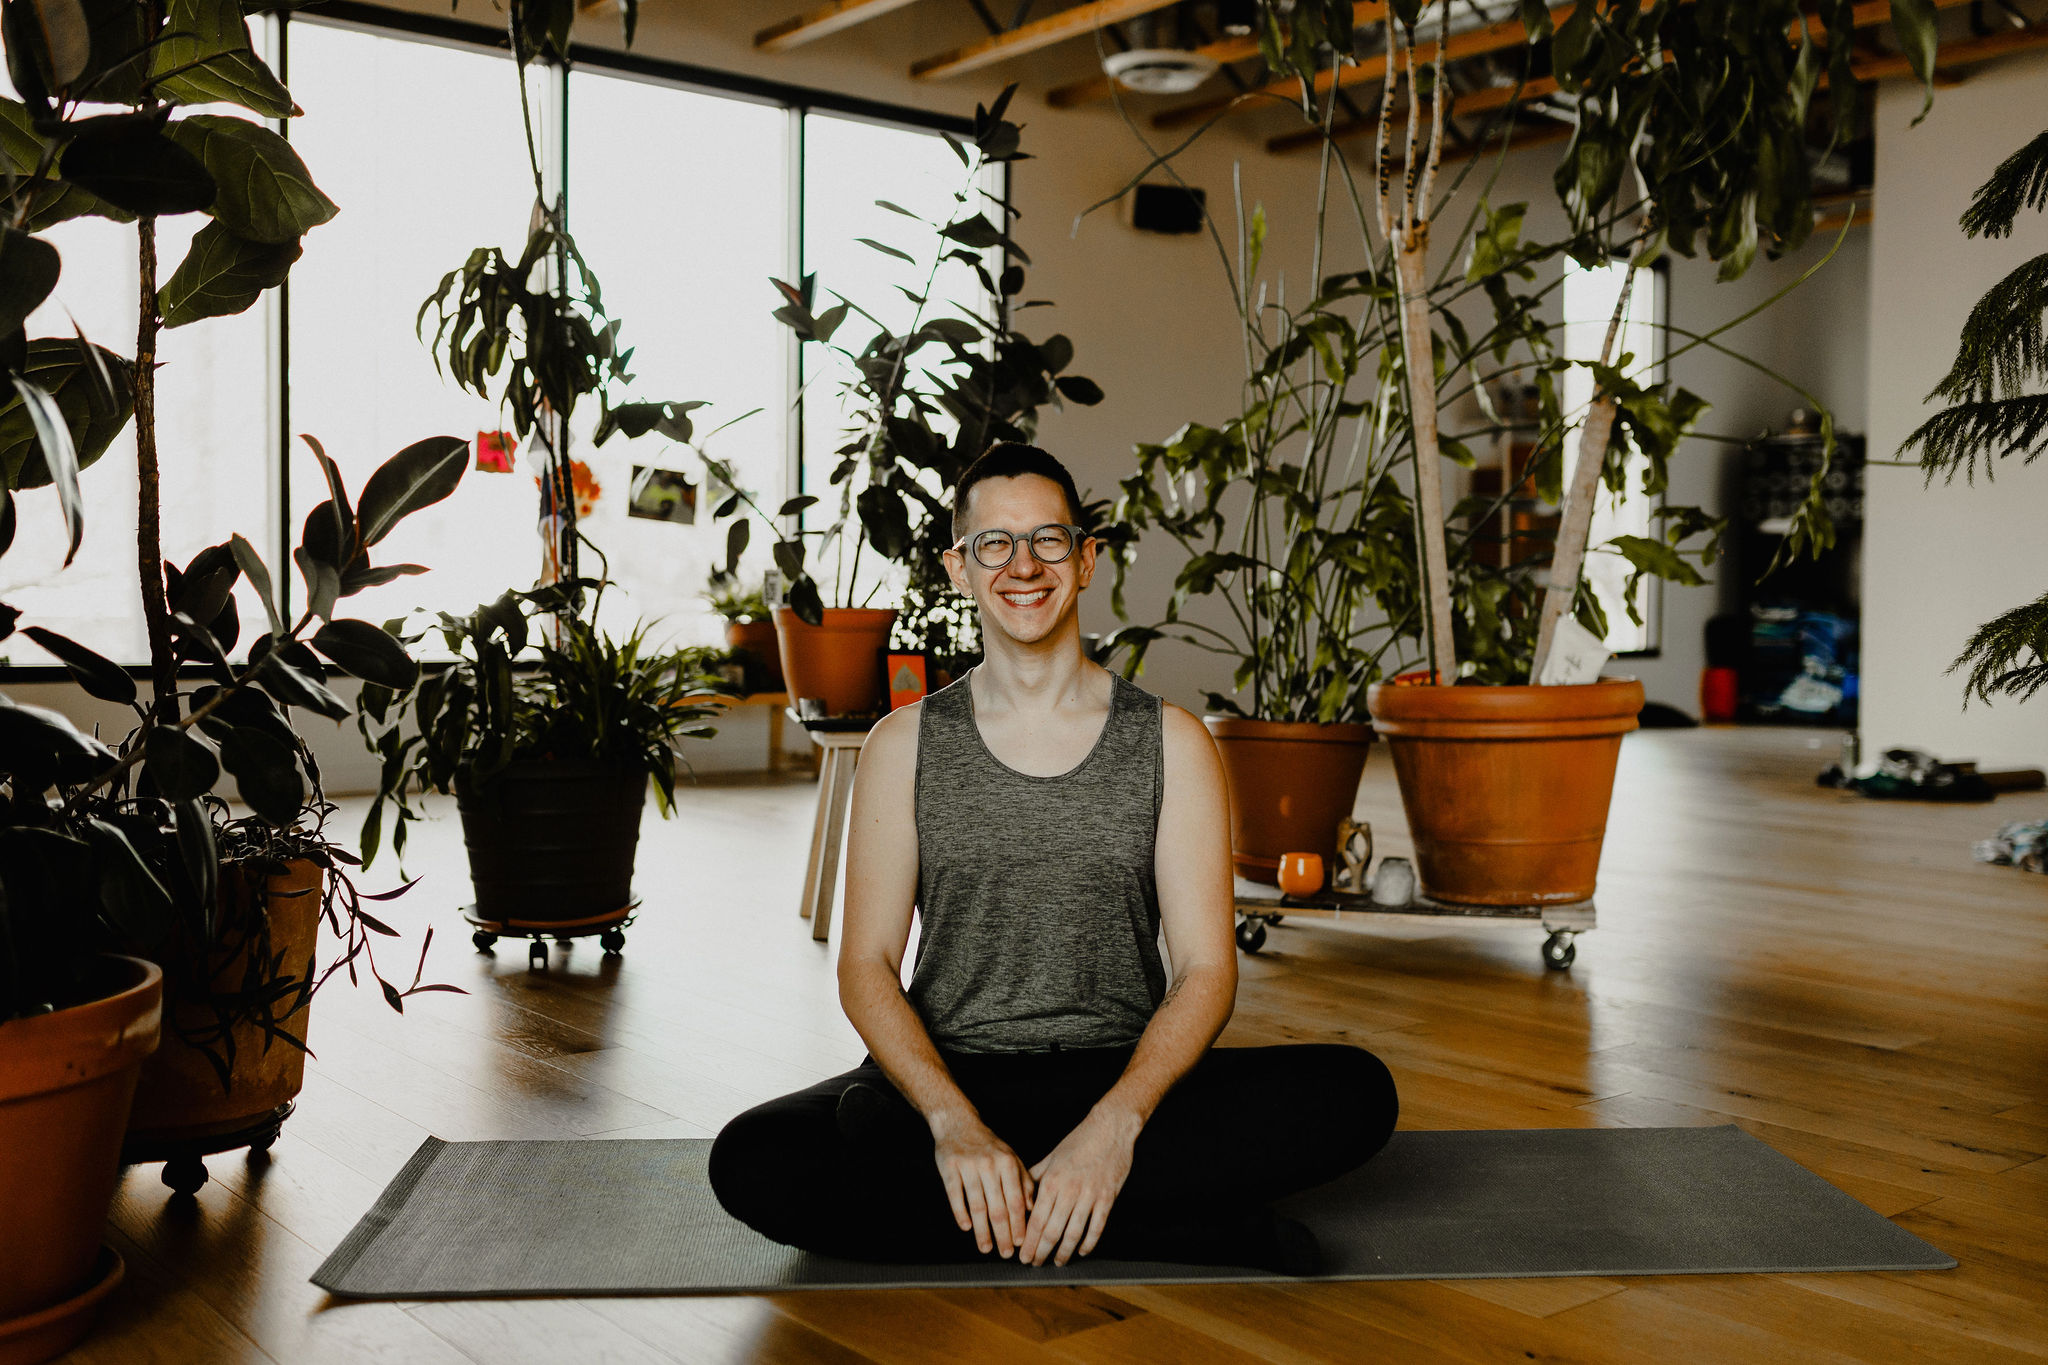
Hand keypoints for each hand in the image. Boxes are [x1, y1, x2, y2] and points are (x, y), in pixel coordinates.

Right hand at [930, 1113, 1034, 1257]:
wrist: (958, 1123)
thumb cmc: (988, 1145)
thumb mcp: (1010, 1157)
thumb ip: (1023, 1181)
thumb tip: (1033, 1208)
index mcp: (1008, 1163)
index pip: (1016, 1201)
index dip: (1019, 1224)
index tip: (1022, 1243)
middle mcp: (990, 1165)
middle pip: (998, 1207)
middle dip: (1003, 1234)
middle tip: (1006, 1254)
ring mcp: (968, 1166)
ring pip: (977, 1205)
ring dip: (982, 1231)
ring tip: (986, 1249)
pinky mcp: (949, 1168)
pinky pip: (955, 1195)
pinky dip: (960, 1213)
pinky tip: (966, 1228)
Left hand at [1020, 1108, 1138, 1266]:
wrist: (1109, 1129)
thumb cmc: (1079, 1141)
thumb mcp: (1051, 1157)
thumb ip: (1035, 1177)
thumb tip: (1021, 1195)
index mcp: (1052, 1181)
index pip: (1035, 1220)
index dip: (1028, 1242)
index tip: (1023, 1255)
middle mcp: (1068, 1191)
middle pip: (1051, 1231)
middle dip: (1040, 1252)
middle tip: (1034, 1264)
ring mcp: (1089, 1196)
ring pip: (1073, 1234)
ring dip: (1064, 1252)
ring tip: (1057, 1262)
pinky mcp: (1107, 1198)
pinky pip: (1096, 1227)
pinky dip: (1088, 1243)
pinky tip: (1081, 1251)